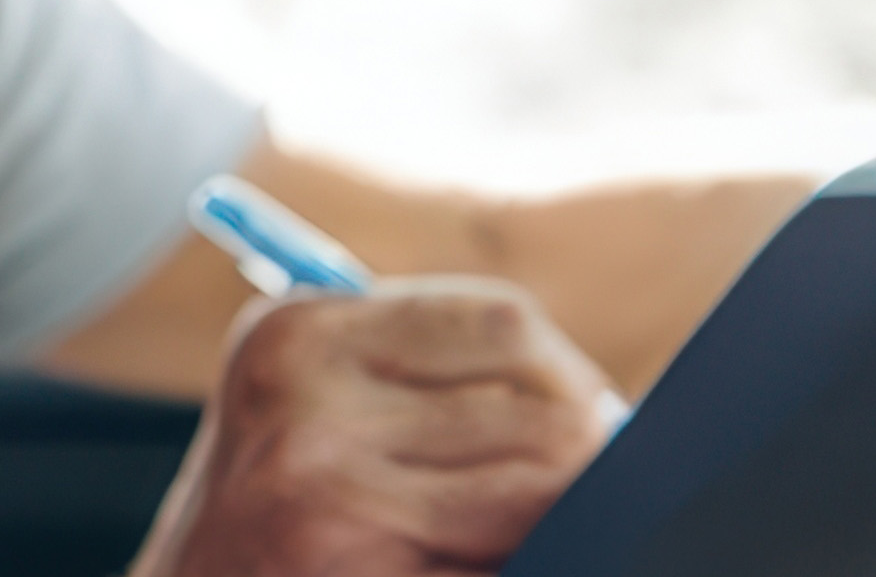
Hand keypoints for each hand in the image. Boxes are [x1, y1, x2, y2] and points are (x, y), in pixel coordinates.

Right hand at [121, 278, 626, 576]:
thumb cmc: (263, 521)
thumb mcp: (306, 412)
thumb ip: (425, 383)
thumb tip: (612, 417)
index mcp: (294, 336)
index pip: (506, 324)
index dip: (564, 377)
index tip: (577, 420)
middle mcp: (303, 409)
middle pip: (544, 413)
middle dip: (580, 461)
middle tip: (578, 495)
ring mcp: (325, 500)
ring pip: (545, 492)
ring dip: (560, 521)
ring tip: (516, 536)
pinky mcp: (355, 575)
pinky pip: (505, 565)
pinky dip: (520, 564)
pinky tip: (487, 565)